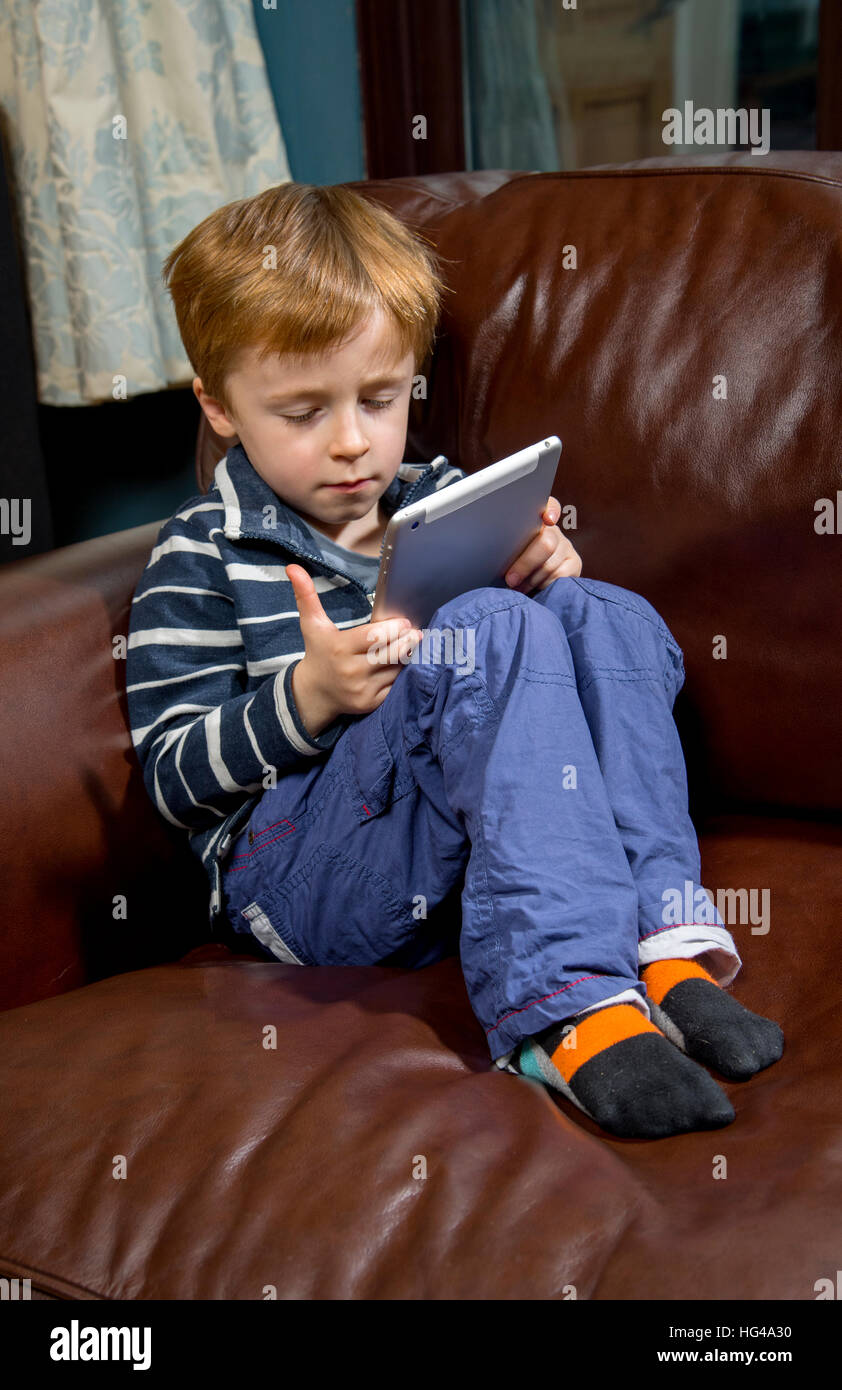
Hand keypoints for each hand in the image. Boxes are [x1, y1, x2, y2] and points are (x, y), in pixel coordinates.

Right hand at [286, 565, 421, 734]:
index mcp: (339, 648)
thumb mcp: (311, 624)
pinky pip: (395, 686)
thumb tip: (293, 567)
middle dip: (407, 640)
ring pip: (397, 669)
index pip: (375, 637)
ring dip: (408, 656)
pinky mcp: (370, 703)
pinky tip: (403, 664)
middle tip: (415, 632)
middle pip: (391, 653)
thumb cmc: (318, 652)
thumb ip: (306, 595)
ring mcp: (361, 690)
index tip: (403, 622)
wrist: (314, 693)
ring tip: (412, 644)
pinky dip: (402, 674)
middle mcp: (350, 671)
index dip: (394, 628)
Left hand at [503, 496, 581, 592]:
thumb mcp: (504, 552)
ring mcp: (566, 546)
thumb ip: (506, 545)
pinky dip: (544, 585)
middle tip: (510, 579)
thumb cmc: (508, 565)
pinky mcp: (575, 563)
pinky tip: (534, 589)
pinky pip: (560, 576)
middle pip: (546, 543)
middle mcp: (554, 531)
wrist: (523, 583)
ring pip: (550, 564)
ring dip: (531, 580)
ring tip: (517, 588)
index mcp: (534, 521)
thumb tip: (493, 547)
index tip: (547, 520)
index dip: (550, 510)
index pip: (548, 505)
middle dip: (525, 564)